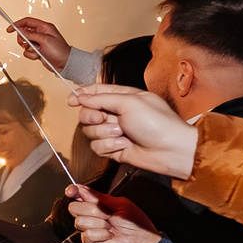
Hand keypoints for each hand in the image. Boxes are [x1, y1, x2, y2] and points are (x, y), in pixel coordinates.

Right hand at [9, 17, 73, 73]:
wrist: (64, 63)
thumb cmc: (60, 51)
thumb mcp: (44, 40)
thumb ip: (31, 34)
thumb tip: (20, 30)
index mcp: (44, 27)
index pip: (27, 21)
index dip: (17, 24)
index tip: (10, 29)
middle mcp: (41, 34)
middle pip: (24, 33)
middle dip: (24, 40)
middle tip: (29, 43)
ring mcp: (38, 42)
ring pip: (25, 43)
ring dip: (29, 49)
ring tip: (37, 50)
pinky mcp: (37, 50)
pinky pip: (27, 51)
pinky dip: (31, 54)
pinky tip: (39, 55)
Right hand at [68, 184, 162, 242]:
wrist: (139, 241)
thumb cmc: (134, 223)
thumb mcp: (120, 204)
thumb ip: (99, 197)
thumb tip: (81, 189)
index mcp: (97, 203)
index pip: (78, 194)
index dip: (72, 191)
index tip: (71, 191)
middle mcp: (90, 215)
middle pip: (74, 207)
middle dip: (92, 210)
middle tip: (108, 215)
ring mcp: (88, 228)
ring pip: (80, 221)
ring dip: (99, 224)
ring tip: (111, 227)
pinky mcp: (88, 241)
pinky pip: (87, 234)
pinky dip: (101, 235)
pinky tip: (108, 236)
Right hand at [70, 84, 198, 178]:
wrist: (170, 150)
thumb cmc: (158, 123)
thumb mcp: (130, 102)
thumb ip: (102, 98)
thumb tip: (81, 96)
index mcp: (123, 97)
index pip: (96, 92)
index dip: (82, 95)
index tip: (71, 100)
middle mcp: (117, 113)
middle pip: (87, 113)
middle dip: (93, 117)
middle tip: (104, 118)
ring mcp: (114, 131)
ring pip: (90, 131)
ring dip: (104, 133)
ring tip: (123, 134)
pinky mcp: (113, 148)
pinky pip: (97, 147)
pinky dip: (109, 146)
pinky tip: (125, 145)